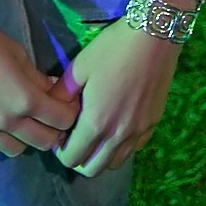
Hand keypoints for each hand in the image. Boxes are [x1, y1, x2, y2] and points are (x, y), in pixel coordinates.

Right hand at [0, 13, 79, 157]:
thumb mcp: (19, 54)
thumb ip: (38, 78)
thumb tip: (54, 89)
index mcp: (25, 100)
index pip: (61, 120)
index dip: (70, 113)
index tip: (67, 104)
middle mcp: (7, 122)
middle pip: (44, 142)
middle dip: (54, 130)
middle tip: (50, 115)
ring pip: (15, 150)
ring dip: (25, 138)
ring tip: (23, 122)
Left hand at [53, 17, 181, 176]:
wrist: (155, 36)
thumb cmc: (113, 48)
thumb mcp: (80, 67)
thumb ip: (61, 93)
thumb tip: (50, 110)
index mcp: (96, 122)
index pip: (71, 158)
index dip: (60, 151)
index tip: (60, 135)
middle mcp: (118, 134)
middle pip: (92, 169)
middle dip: (78, 159)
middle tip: (75, 138)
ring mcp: (138, 131)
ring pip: (115, 163)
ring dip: (101, 156)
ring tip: (96, 134)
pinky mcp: (153, 123)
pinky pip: (134, 149)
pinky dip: (121, 147)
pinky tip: (118, 126)